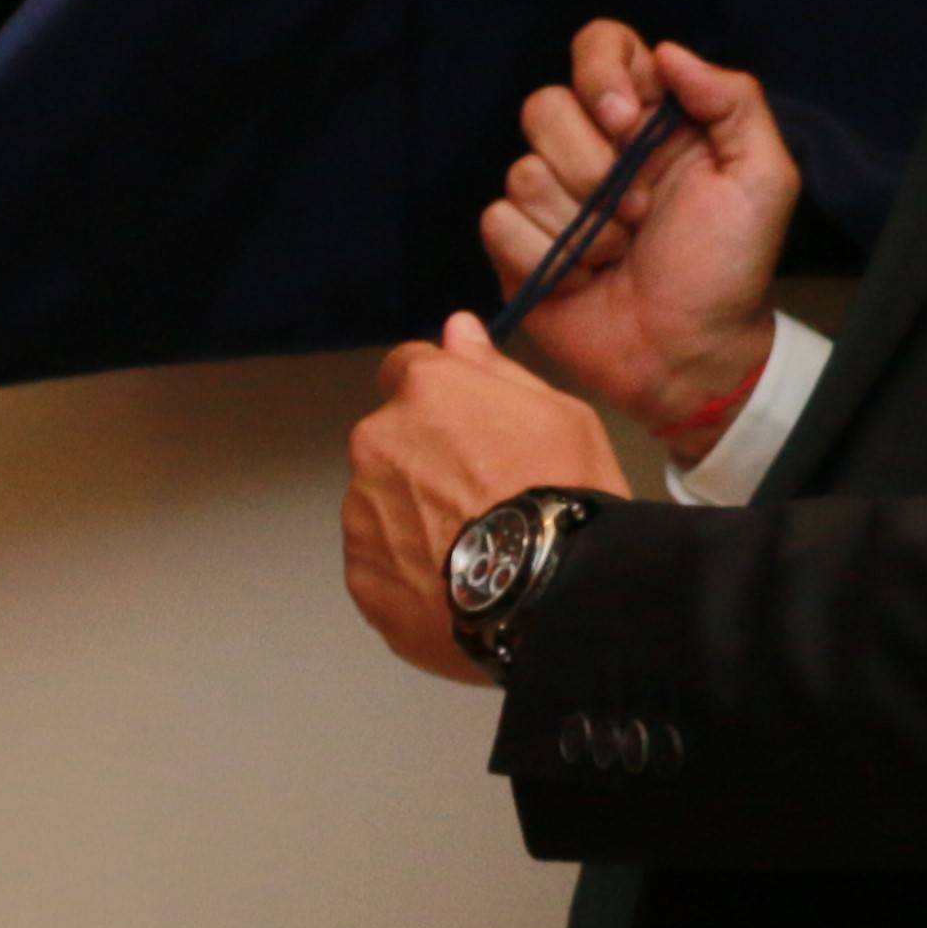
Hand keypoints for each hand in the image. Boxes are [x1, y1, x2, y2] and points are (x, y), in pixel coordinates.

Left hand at [342, 314, 621, 686]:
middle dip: (425, 460)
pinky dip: (406, 571)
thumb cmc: (566, 497)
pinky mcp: (360, 575)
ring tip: (472, 553)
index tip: (470, 430)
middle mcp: (376, 442)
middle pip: (392, 440)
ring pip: (381, 501)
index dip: (438, 397)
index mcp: (423, 392)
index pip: (406, 368)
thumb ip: (494, 369)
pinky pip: (379, 562)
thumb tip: (456, 328)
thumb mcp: (560, 416)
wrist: (551, 599)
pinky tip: (452, 590)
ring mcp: (361, 511)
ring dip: (412, 516)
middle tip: (484, 501)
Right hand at [484, 23, 795, 448]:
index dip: (600, 74)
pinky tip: (585, 279)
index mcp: (649, 119)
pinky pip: (499, 223)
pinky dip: (550, 258)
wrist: (692, 354)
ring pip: (521, 171)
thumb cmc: (729, 269)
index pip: (599, 45)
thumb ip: (733, 99)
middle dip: (592, 166)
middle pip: (543, 106)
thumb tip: (667, 51)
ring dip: (582, 226)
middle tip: (641, 211)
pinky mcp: (516, 245)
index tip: (627, 123)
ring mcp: (550, 197)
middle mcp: (592, 147)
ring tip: (620, 254)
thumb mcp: (762, 178)